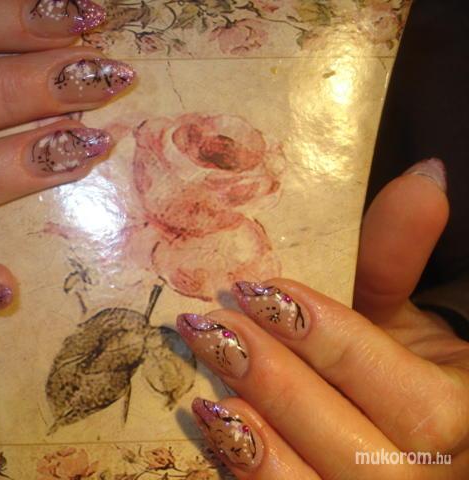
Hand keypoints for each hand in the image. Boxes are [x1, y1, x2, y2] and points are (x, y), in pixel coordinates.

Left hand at [177, 159, 468, 477]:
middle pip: (359, 446)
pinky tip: (216, 432)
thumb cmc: (403, 368)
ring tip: (205, 393)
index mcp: (460, 413)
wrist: (413, 434)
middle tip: (213, 330)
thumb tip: (424, 172)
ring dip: (257, 443)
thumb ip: (400, 256)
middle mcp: (434, 474)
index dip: (328, 337)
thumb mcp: (403, 314)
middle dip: (279, 384)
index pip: (397, 385)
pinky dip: (251, 477)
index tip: (262, 292)